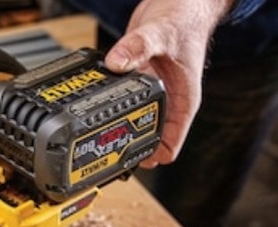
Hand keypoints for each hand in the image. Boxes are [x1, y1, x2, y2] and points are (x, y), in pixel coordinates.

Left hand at [103, 0, 233, 167]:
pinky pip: (121, 100)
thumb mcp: (162, 33)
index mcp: (183, 101)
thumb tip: (117, 62)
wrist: (178, 1)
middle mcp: (167, 101)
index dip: (152, 158)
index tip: (131, 161)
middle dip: (129, 147)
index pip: (171, 144)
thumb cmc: (184, 18)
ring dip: (117, 128)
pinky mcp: (135, 79)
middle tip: (105, 152)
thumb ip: (138, 47)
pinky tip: (93, 107)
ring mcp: (151, 91)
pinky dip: (109, 105)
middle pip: (148, 139)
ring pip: (133, 121)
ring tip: (95, 136)